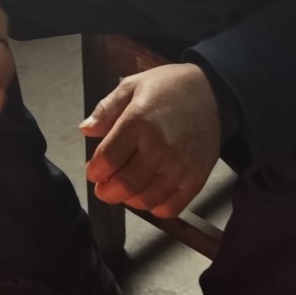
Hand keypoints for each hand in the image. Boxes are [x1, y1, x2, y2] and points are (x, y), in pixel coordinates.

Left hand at [81, 63, 222, 219]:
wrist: (210, 92)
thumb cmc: (168, 87)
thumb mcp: (131, 85)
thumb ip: (106, 109)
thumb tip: (86, 130)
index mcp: (138, 122)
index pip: (107, 159)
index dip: (94, 170)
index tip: (93, 172)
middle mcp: (159, 147)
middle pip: (125, 184)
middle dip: (107, 191)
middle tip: (103, 189)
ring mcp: (179, 166)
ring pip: (146, 199)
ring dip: (129, 200)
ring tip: (124, 191)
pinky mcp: (196, 179)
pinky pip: (172, 207)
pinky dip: (156, 209)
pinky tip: (149, 197)